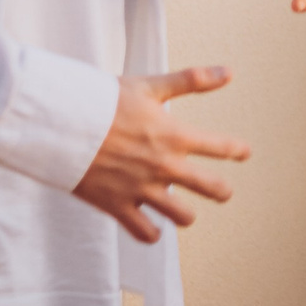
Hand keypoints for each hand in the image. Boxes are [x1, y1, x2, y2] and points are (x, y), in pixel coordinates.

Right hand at [73, 67, 249, 242]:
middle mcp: (164, 165)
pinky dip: (152, 234)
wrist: (62, 124)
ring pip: (182, 216)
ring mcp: (142, 189)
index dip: (236, 150)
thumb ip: (190, 80)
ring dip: (186, 215)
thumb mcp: (149, 86)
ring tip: (184, 212)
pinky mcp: (118, 206)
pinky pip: (145, 233)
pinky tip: (153, 229)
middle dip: (221, 191)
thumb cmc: (103, 101)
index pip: (220, 147)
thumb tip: (229, 72)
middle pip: (211, 188)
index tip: (244, 153)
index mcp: (174, 135)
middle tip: (223, 192)